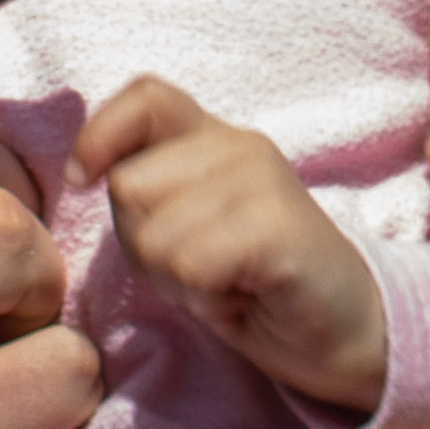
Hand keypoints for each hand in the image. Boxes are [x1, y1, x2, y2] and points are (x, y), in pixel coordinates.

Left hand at [79, 75, 389, 410]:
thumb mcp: (187, 227)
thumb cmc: (253, 284)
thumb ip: (147, 191)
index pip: (144, 96)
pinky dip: (205, 299)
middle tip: (199, 268)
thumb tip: (83, 172)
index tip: (84, 180)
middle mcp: (239, 145)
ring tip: (226, 283)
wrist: (346, 332)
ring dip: (177, 282)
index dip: (99, 135)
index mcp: (213, 138)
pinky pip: (191, 266)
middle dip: (143, 246)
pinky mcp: (279, 226)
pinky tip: (243, 297)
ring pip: (155, 236)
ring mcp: (263, 180)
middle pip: (129, 187)